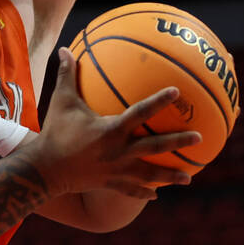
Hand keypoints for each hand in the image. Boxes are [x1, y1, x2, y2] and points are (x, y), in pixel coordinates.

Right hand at [29, 48, 199, 199]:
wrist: (44, 168)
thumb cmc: (54, 131)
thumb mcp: (61, 101)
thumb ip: (66, 75)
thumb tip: (64, 49)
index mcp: (111, 130)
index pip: (140, 112)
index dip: (159, 101)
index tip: (176, 92)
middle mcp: (119, 151)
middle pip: (155, 147)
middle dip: (178, 142)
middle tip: (199, 137)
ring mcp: (116, 170)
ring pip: (149, 175)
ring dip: (170, 176)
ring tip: (188, 178)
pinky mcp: (109, 183)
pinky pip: (131, 190)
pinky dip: (144, 193)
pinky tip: (156, 195)